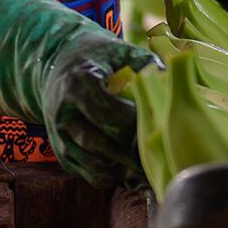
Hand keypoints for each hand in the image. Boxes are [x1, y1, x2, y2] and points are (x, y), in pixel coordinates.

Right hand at [0, 0, 157, 186]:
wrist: (57, 64)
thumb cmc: (96, 55)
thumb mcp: (118, 49)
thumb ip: (144, 63)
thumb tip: (170, 81)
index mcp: (78, 84)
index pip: (109, 113)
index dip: (135, 124)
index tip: (159, 126)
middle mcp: (63, 113)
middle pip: (101, 142)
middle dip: (132, 152)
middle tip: (160, 155)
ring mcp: (59, 135)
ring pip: (94, 163)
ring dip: (123, 170)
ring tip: (151, 170)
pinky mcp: (61, 152)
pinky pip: (88, 174)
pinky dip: (112, 178)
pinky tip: (133, 175)